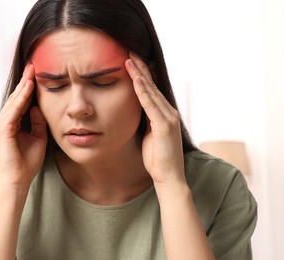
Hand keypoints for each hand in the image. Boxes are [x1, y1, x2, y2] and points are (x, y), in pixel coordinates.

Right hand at [0, 64, 47, 189]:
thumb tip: (38, 107)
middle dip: (25, 81)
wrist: (18, 179)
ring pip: (15, 100)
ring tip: (32, 71)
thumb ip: (38, 123)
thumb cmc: (27, 162)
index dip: (29, 88)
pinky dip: (21, 97)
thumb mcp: (38, 138)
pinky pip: (14, 109)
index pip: (21, 102)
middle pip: (17, 98)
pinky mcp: (2, 128)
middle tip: (33, 65)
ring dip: (24, 85)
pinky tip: (29, 86)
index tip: (36, 74)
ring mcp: (1, 124)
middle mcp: (4, 121)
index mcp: (11, 123)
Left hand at [125, 53, 184, 184]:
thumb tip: (136, 111)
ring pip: (151, 92)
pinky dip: (142, 91)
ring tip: (129, 59)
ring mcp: (168, 118)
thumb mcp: (148, 135)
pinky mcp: (164, 126)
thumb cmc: (157, 158)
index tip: (131, 62)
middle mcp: (168, 112)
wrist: (168, 177)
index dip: (141, 75)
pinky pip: (150, 105)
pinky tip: (135, 79)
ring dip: (139, 74)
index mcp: (163, 114)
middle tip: (130, 52)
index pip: (151, 90)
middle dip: (140, 68)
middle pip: (152, 86)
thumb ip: (145, 121)